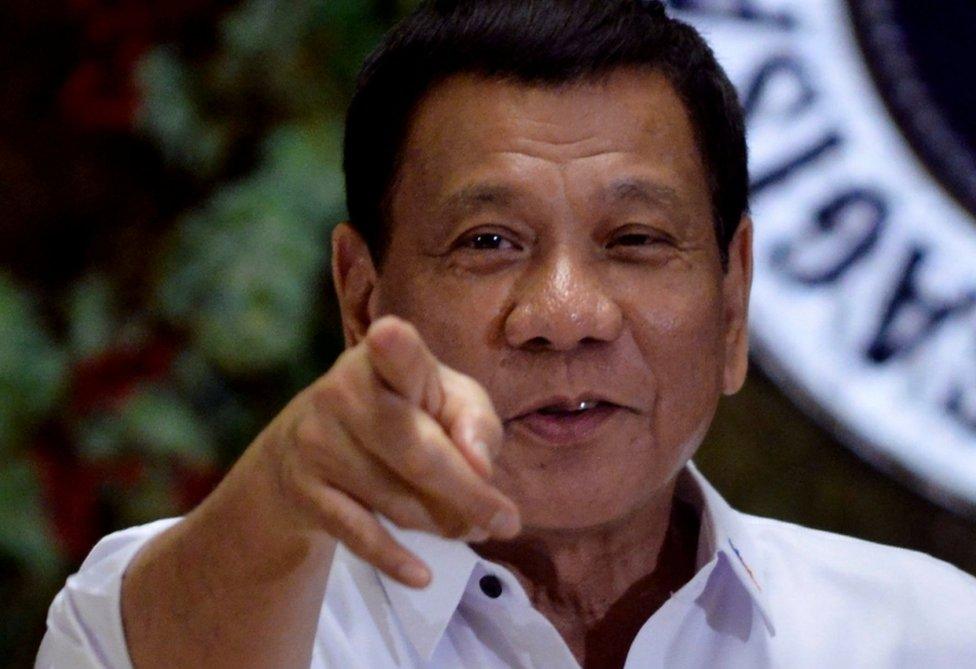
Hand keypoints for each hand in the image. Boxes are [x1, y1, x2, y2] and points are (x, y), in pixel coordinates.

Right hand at [256, 315, 520, 587]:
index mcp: (386, 359)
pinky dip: (394, 558)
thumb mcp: (448, 401)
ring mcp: (317, 443)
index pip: (395, 352)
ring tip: (466, 526)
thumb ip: (476, 424)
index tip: (389, 336)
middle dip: (469, 495)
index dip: (394, 348)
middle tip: (504, 522)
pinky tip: (422, 575)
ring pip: (398, 501)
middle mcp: (343, 393)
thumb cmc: (402, 412)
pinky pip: (359, 534)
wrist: (306, 447)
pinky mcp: (305, 490)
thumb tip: (480, 468)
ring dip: (442, 524)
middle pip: (418, 453)